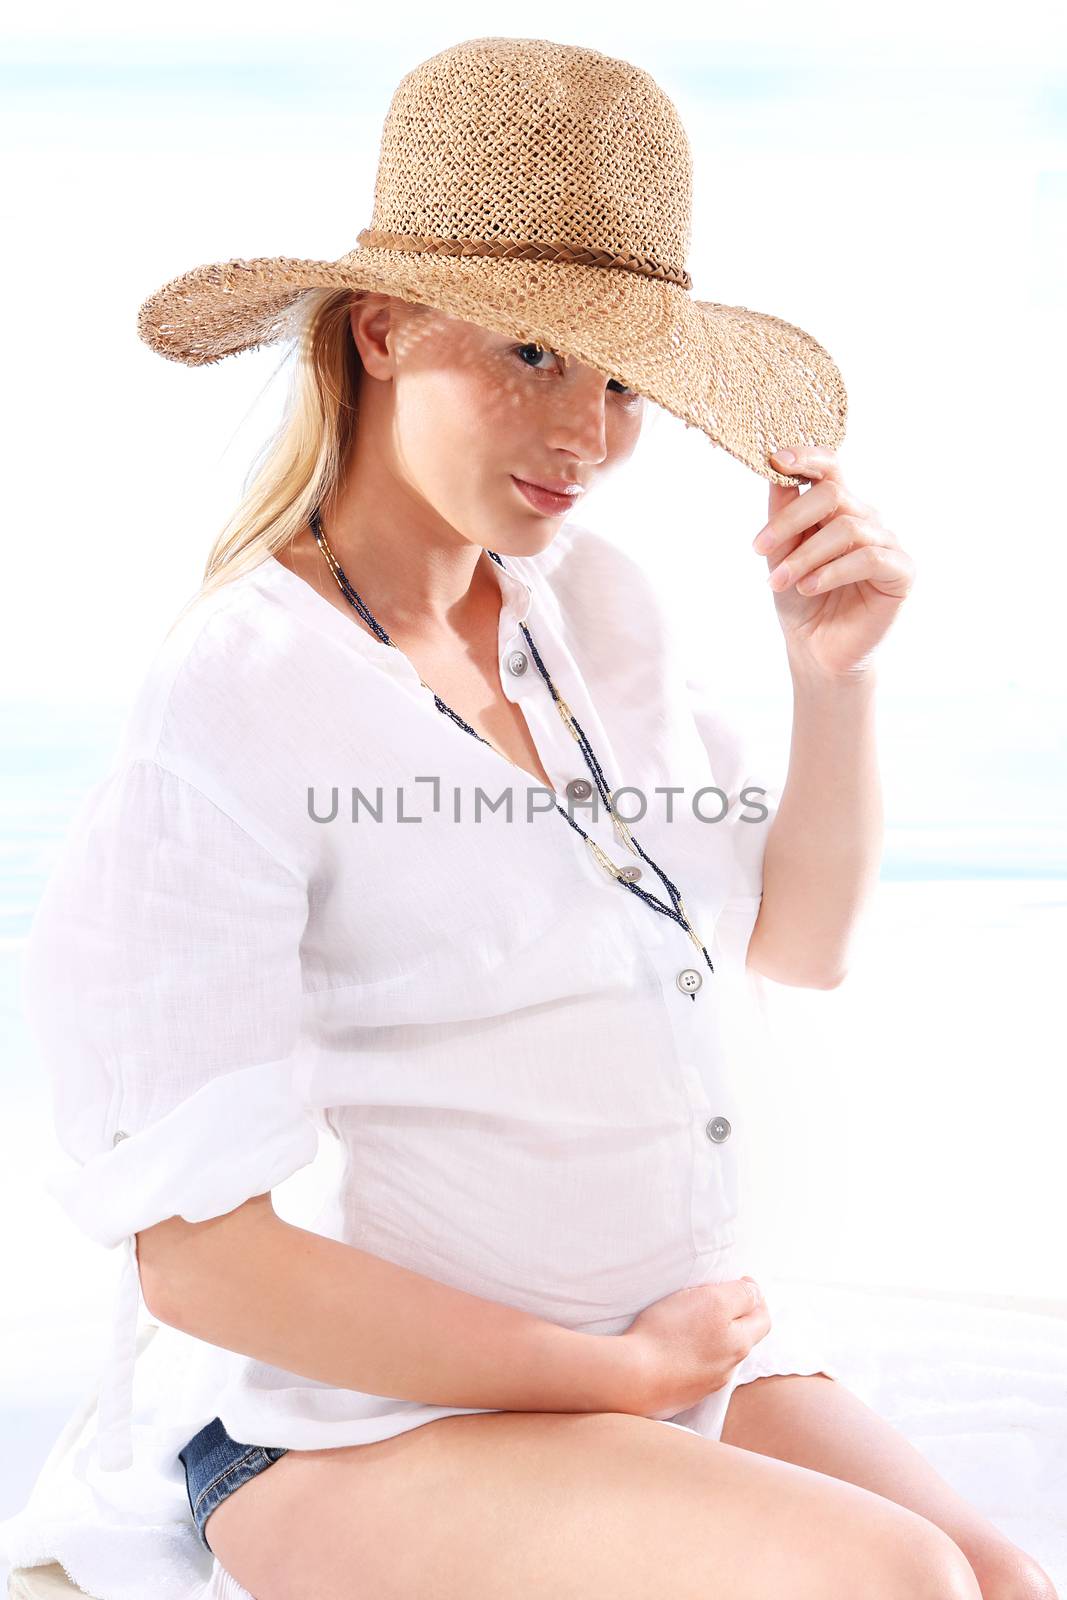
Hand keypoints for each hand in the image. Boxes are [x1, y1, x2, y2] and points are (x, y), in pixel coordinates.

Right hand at [621, 1276, 770, 1420]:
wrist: (634, 1377)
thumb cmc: (670, 1334)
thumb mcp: (711, 1301)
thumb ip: (740, 1295)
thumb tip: (756, 1292)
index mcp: (739, 1344)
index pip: (763, 1318)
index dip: (756, 1296)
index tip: (740, 1281)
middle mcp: (728, 1367)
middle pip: (744, 1337)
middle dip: (738, 1315)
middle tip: (720, 1298)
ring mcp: (707, 1384)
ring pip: (721, 1354)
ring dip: (717, 1336)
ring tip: (696, 1321)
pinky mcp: (685, 1393)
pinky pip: (700, 1369)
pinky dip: (697, 1354)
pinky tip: (679, 1346)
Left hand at [754, 446, 916, 679]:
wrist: (817, 650)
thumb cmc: (800, 600)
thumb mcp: (780, 555)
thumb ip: (781, 514)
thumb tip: (775, 468)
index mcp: (838, 508)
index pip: (830, 467)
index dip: (807, 456)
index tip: (776, 459)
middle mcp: (866, 518)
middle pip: (832, 494)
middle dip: (790, 520)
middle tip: (759, 549)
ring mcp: (887, 542)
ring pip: (847, 528)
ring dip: (806, 555)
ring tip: (780, 581)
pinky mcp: (901, 571)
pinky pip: (869, 558)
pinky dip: (832, 571)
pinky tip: (809, 587)